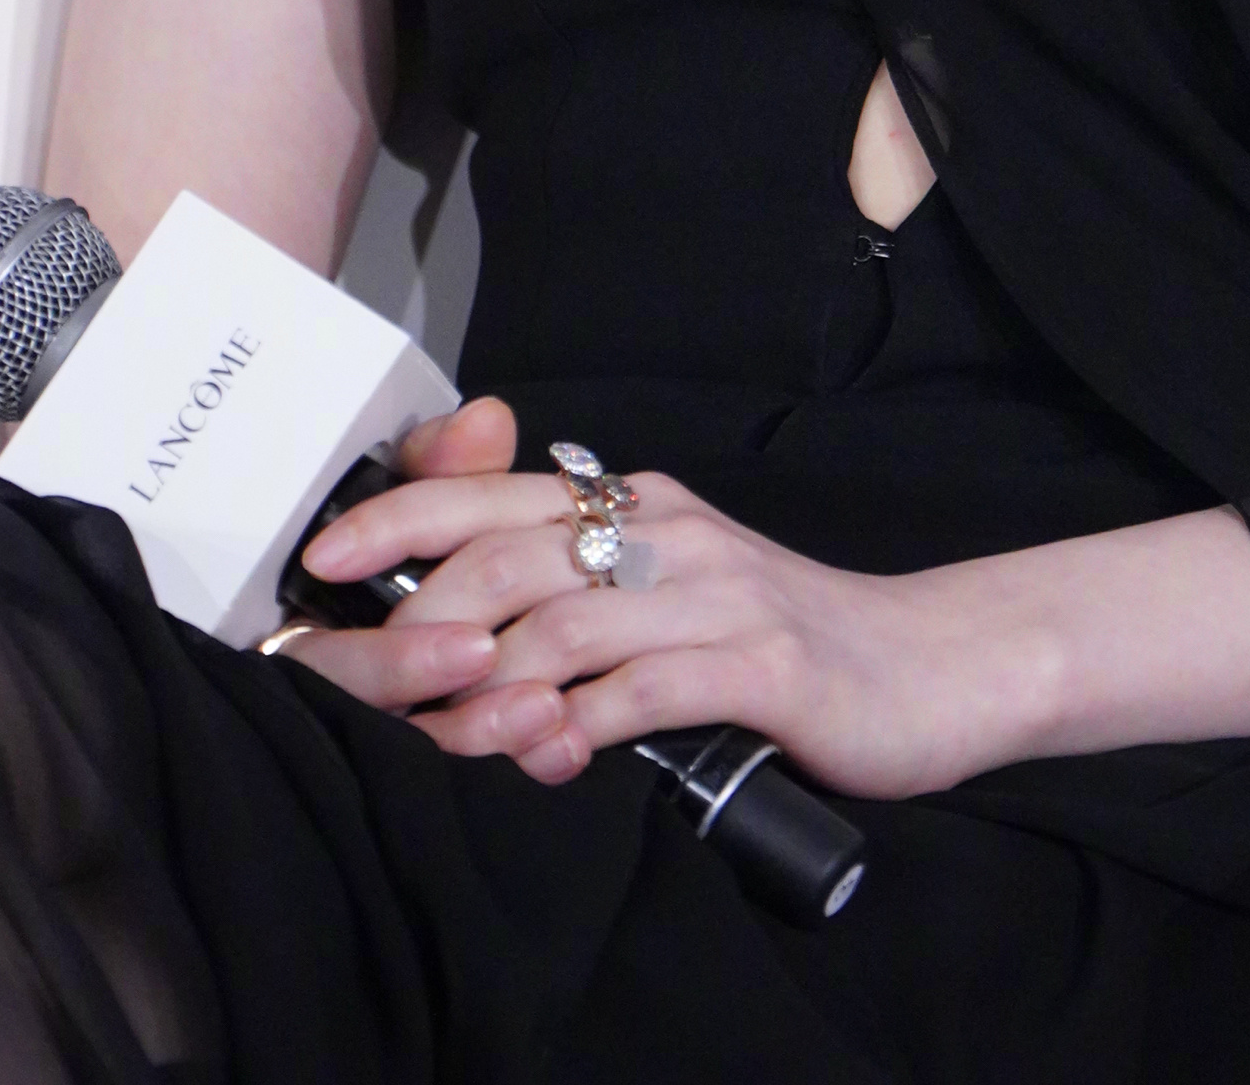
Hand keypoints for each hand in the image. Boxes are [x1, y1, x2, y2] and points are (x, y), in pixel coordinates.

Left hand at [270, 397, 1018, 798]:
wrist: (929, 665)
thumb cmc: (780, 642)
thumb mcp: (670, 596)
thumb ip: (577, 598)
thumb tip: (454, 629)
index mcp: (634, 508)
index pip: (491, 494)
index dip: (398, 518)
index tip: (321, 560)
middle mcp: (667, 530)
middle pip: (508, 556)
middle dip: (419, 623)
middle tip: (364, 686)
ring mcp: (717, 592)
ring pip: (564, 625)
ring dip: (486, 689)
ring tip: (437, 738)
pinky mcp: (763, 663)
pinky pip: (645, 691)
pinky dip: (578, 727)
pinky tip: (544, 756)